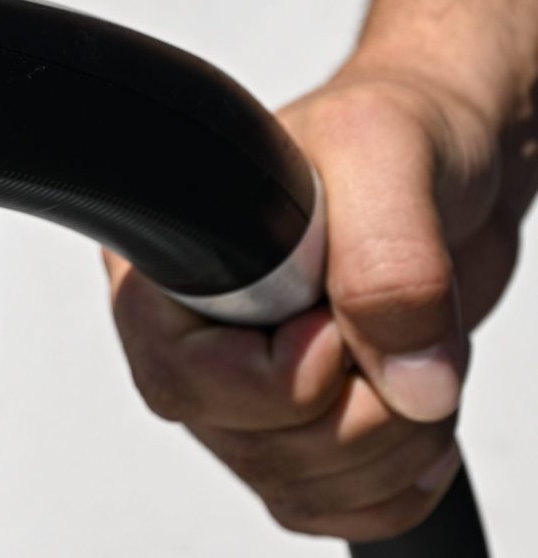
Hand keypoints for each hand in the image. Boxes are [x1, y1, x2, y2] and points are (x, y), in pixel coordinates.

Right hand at [104, 65, 523, 539]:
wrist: (461, 159)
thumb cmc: (402, 128)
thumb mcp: (390, 154)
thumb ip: (390, 260)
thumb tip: (408, 381)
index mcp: (174, 257)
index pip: (177, 371)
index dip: (271, 377)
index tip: (337, 328)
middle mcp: (193, 326)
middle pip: (239, 442)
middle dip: (354, 414)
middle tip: (398, 339)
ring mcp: (241, 382)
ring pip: (285, 482)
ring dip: (387, 446)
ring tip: (414, 359)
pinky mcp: (293, 422)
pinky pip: (321, 506)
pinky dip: (391, 486)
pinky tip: (416, 415)